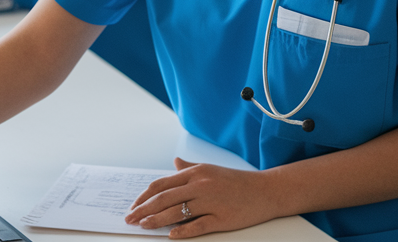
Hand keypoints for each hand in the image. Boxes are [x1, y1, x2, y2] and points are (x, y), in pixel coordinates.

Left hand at [125, 158, 274, 238]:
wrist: (266, 190)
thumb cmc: (237, 181)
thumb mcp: (211, 169)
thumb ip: (190, 168)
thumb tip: (175, 163)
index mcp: (196, 173)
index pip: (162, 184)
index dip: (145, 196)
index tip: (134, 206)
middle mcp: (201, 185)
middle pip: (164, 198)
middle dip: (144, 209)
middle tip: (130, 219)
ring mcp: (211, 202)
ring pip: (177, 211)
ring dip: (157, 220)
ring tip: (144, 226)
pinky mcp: (222, 218)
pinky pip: (198, 225)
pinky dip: (183, 230)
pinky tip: (171, 235)